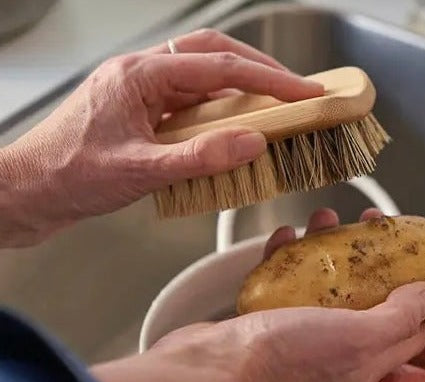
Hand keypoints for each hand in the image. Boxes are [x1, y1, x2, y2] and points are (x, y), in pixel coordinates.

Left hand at [0, 29, 322, 245]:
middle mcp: (143, 76)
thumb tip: (251, 142)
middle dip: (260, 72)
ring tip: (274, 108)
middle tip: (295, 91)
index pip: (219, 67)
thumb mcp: (142, 169)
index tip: (304, 91)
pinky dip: (219, 114)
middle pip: (214, 57)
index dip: (269, 80)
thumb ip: (200, 157)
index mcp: (140, 75)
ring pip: (203, 79)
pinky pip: (190, 105)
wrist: (31, 192)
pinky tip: (233, 131)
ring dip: (241, 91)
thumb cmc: (69, 175)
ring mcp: (142, 94)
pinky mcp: (143, 115)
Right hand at [93, 207, 424, 381]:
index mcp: (366, 361)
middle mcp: (337, 349)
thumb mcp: (358, 338)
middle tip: (371, 223)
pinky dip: (287, 257)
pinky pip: (285, 282)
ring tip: (324, 217)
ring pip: (324, 283)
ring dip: (327, 248)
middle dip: (373, 257)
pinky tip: (284, 236)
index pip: (409, 327)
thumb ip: (399, 317)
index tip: (419, 256)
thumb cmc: (287, 357)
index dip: (420, 292)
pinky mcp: (269, 319)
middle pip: (367, 296)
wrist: (215, 368)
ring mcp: (302, 333)